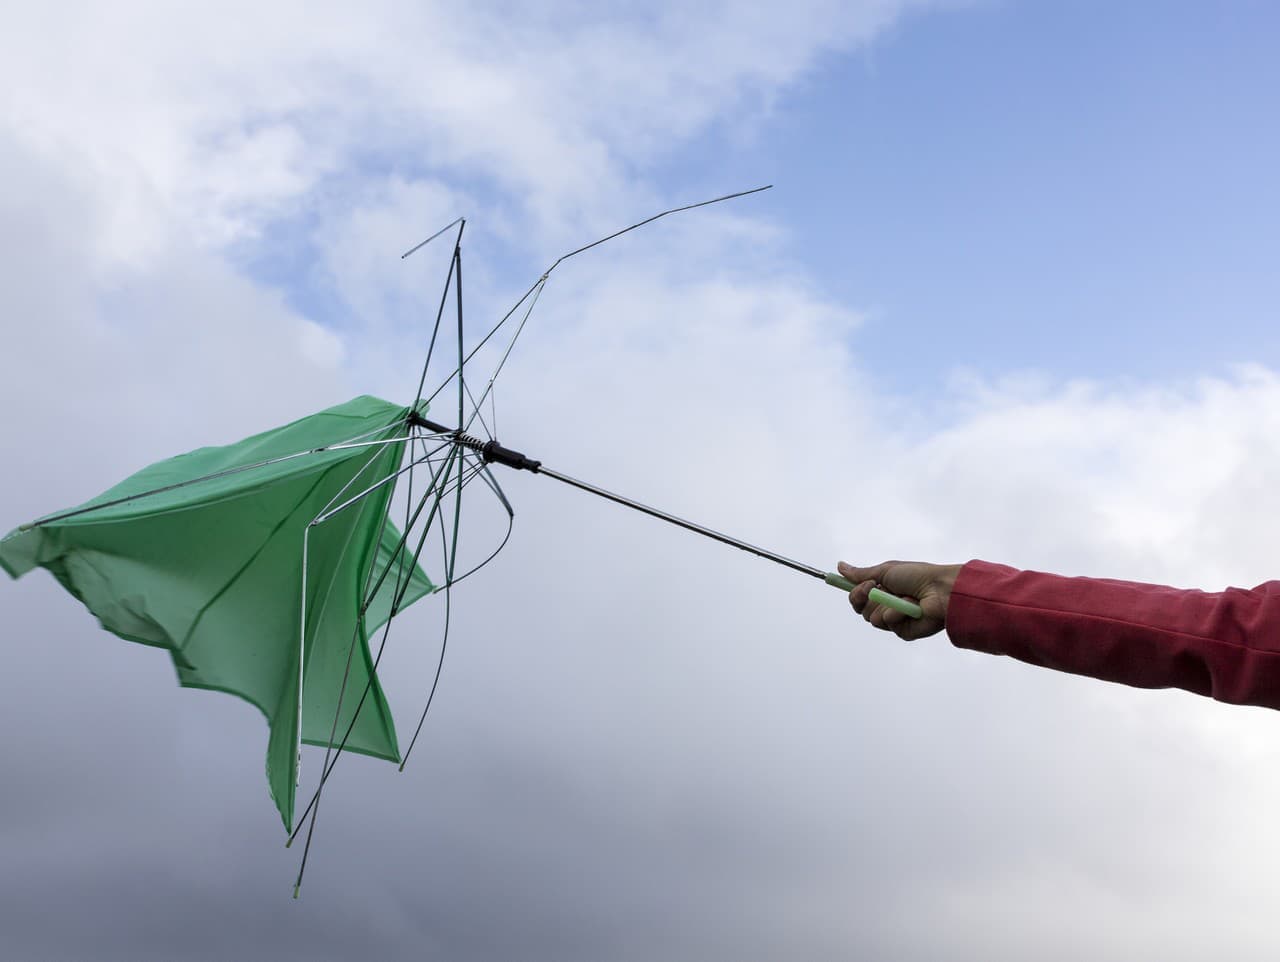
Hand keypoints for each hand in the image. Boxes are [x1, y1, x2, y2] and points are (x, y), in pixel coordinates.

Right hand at [837, 560, 960, 640]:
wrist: (941, 590)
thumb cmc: (918, 576)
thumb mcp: (885, 571)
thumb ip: (862, 573)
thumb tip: (840, 566)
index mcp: (884, 591)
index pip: (859, 596)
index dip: (852, 592)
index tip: (838, 582)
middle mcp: (887, 606)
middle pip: (860, 609)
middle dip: (863, 596)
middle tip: (874, 586)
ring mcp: (895, 620)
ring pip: (872, 617)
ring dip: (883, 604)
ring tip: (902, 596)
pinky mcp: (903, 631)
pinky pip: (888, 623)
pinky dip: (897, 613)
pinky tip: (911, 608)